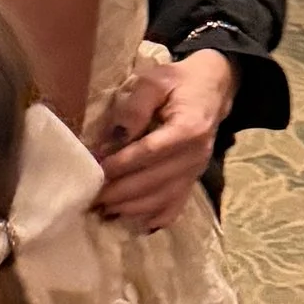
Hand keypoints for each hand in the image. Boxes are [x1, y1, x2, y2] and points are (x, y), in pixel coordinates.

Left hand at [92, 48, 237, 229]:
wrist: (213, 89)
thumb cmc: (179, 82)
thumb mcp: (156, 81)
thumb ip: (136, 106)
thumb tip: (115, 137)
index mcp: (188, 129)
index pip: (150, 153)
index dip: (122, 164)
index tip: (97, 170)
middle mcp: (195, 156)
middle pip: (154, 181)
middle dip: (120, 191)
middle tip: (91, 196)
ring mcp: (196, 172)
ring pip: (161, 200)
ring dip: (131, 208)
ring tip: (102, 209)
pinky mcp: (192, 182)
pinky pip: (174, 208)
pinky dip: (152, 218)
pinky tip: (131, 222)